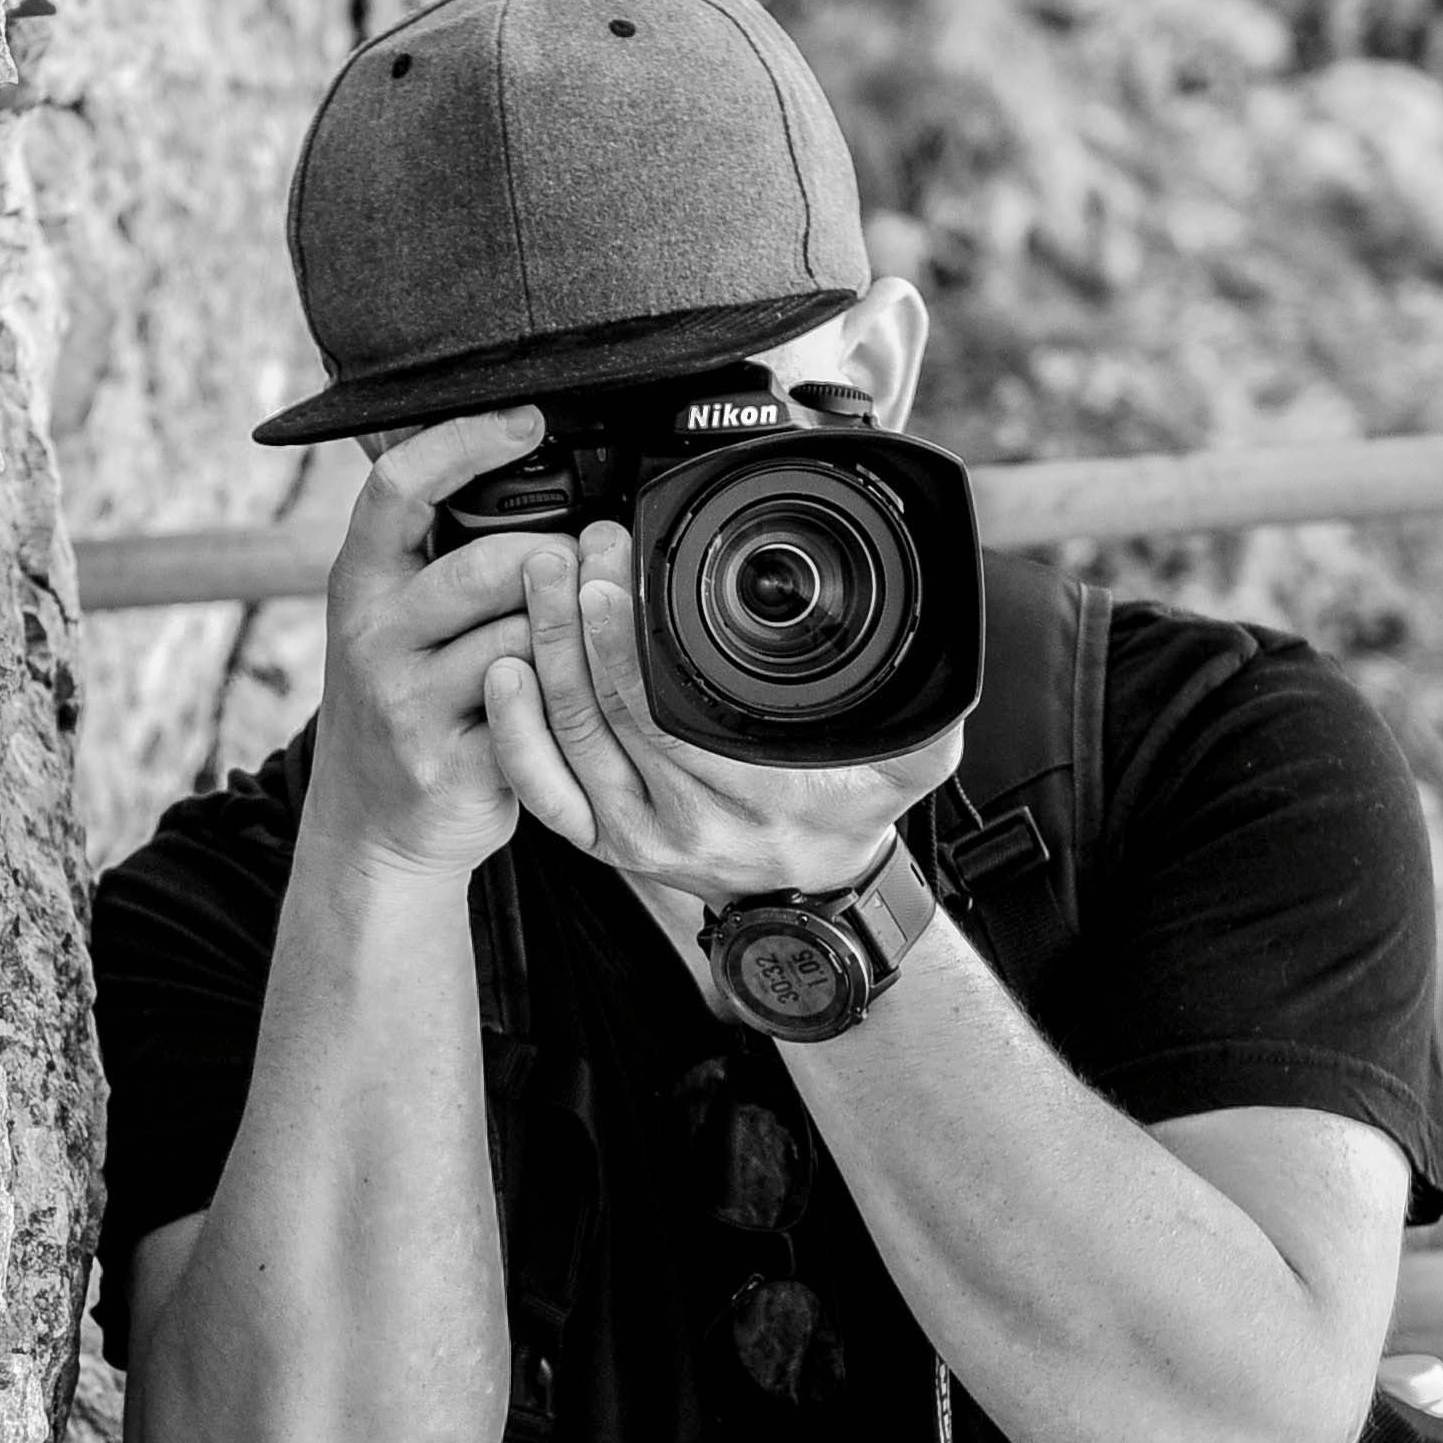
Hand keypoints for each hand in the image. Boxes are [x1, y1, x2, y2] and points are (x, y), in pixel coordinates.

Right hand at [300, 409, 567, 883]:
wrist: (371, 824)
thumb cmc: (403, 697)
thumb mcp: (390, 611)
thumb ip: (424, 539)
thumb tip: (464, 429)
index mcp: (358, 580)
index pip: (397, 487)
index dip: (464, 443)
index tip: (528, 420)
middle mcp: (370, 635)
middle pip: (487, 566)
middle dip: (557, 560)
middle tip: (588, 568)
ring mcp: (405, 703)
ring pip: (522, 639)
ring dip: (569, 633)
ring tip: (578, 638)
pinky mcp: (446, 763)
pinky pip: (534, 712)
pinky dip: (563, 700)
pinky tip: (565, 701)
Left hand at [487, 519, 964, 902]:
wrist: (813, 893)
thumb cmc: (852, 813)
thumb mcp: (910, 763)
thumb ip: (920, 708)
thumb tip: (939, 647)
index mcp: (751, 799)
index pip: (665, 711)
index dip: (624, 638)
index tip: (611, 565)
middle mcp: (683, 825)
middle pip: (603, 713)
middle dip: (573, 620)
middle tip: (569, 548)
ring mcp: (633, 837)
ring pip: (565, 740)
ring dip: (544, 651)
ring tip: (538, 576)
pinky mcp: (601, 840)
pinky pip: (540, 789)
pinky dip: (513, 730)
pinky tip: (502, 669)